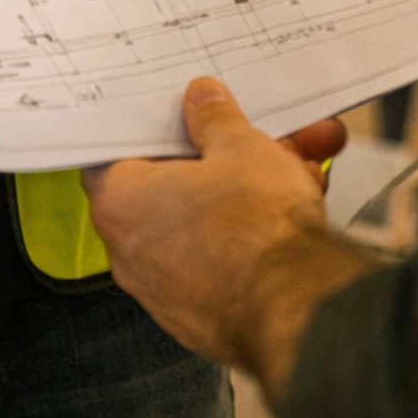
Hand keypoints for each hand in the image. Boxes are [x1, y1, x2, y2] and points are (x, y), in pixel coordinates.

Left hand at [84, 79, 376, 397]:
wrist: (300, 312)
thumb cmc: (256, 230)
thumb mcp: (238, 145)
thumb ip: (212, 118)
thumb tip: (201, 102)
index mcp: (122, 203)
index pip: (114, 154)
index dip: (148, 129)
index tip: (174, 113)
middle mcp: (133, 254)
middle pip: (174, 185)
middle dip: (223, 154)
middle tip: (253, 133)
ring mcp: (170, 291)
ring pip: (210, 219)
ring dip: (253, 188)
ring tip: (299, 161)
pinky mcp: (208, 315)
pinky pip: (227, 257)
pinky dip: (258, 231)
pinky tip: (303, 201)